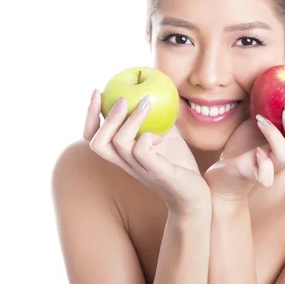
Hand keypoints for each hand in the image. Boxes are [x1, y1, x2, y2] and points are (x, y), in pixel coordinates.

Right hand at [83, 90, 210, 214]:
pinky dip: (147, 137)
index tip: (97, 91)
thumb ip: (155, 118)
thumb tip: (154, 90)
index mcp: (122, 154)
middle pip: (97, 142)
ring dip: (130, 119)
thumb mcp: (165, 135)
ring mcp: (140, 168)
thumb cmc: (177, 164)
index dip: (90, 115)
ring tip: (145, 103)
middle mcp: (126, 163)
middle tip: (122, 98)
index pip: (93, 137)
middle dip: (105, 117)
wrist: (194, 193)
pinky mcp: (157, 172)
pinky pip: (142, 152)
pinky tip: (161, 134)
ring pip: (119, 143)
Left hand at [204, 104, 284, 200]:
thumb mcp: (262, 118)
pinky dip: (264, 165)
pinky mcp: (254, 176)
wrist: (225, 169)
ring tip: (261, 119)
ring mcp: (271, 169)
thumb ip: (275, 105)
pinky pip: (267, 178)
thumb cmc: (245, 141)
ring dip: (276, 136)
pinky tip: (256, 152)